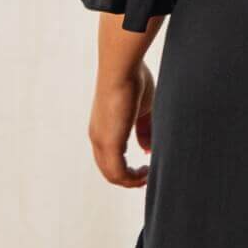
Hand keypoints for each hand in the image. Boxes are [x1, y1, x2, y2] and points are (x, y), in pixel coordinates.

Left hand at [88, 62, 154, 188]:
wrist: (122, 67)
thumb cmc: (134, 80)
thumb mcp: (142, 110)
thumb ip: (145, 131)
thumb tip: (147, 149)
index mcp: (103, 128)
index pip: (110, 158)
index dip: (127, 168)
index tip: (146, 167)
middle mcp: (97, 137)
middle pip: (109, 170)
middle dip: (129, 178)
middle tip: (148, 177)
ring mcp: (101, 140)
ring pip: (112, 175)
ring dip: (132, 180)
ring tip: (149, 175)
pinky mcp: (109, 142)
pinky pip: (118, 172)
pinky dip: (132, 178)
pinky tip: (147, 172)